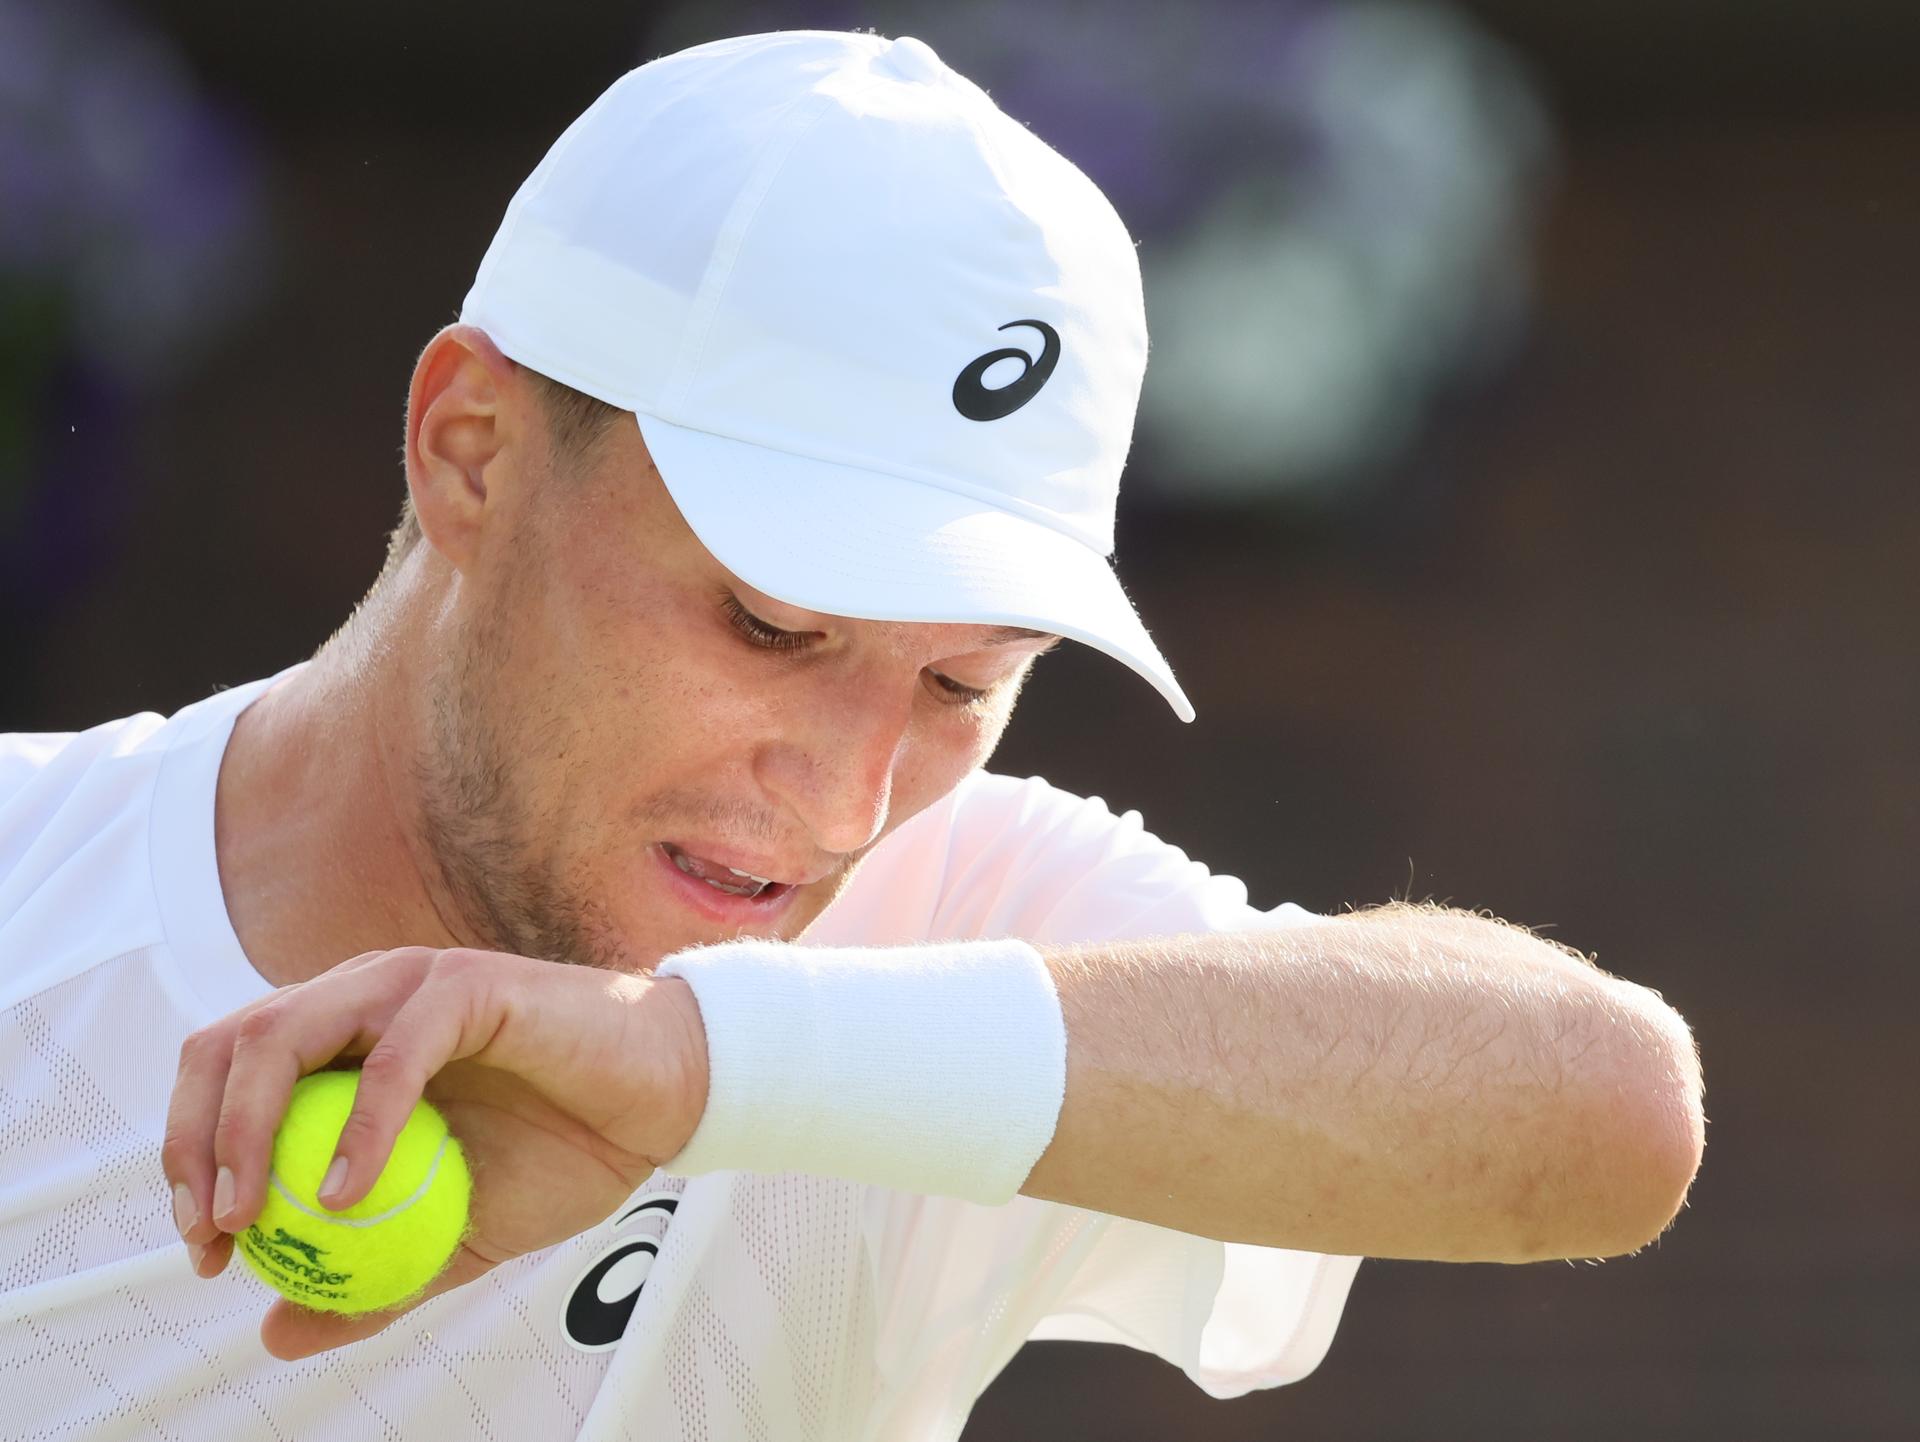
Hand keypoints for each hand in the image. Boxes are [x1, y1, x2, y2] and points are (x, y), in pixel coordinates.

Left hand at [162, 946, 708, 1359]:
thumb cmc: (566, 1152)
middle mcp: (364, 997)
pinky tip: (349, 1192)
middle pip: (232, 1044)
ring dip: (248, 1127)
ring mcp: (413, 983)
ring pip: (285, 1032)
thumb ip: (370, 1276)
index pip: (227, 1074)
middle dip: (194, 1141)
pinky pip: (393, 1051)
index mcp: (348, 1040)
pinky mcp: (470, 985)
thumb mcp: (451, 1236)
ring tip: (256, 1214)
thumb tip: (276, 1333)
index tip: (208, 1252)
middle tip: (215, 1233)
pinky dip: (359, 1126)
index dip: (189, 1157)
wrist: (665, 1107)